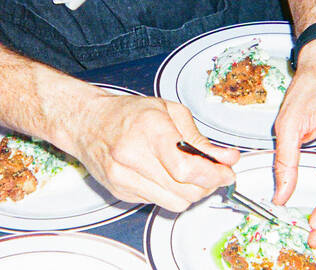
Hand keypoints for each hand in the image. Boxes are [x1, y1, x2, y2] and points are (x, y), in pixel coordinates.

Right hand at [67, 94, 239, 211]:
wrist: (87, 123)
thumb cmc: (127, 114)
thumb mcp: (169, 111)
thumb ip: (200, 138)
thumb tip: (228, 158)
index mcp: (149, 129)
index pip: (187, 167)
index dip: (213, 175)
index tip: (227, 172)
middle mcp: (133, 156)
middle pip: (185, 190)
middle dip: (207, 184)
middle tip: (214, 173)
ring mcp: (123, 178)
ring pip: (175, 203)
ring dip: (191, 193)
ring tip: (192, 176)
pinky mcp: (120, 192)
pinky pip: (158, 203)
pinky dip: (170, 193)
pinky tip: (166, 176)